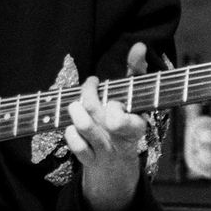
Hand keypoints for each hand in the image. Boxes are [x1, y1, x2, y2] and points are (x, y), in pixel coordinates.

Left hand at [63, 42, 149, 210]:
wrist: (119, 165)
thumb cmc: (126, 121)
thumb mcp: (135, 97)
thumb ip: (136, 70)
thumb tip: (139, 46)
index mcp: (135, 125)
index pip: (125, 120)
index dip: (115, 109)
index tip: (108, 94)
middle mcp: (119, 138)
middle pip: (97, 114)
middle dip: (89, 96)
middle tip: (90, 84)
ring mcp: (104, 150)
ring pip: (86, 129)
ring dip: (76, 112)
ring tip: (75, 104)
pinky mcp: (90, 161)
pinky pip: (77, 147)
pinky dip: (71, 135)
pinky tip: (72, 127)